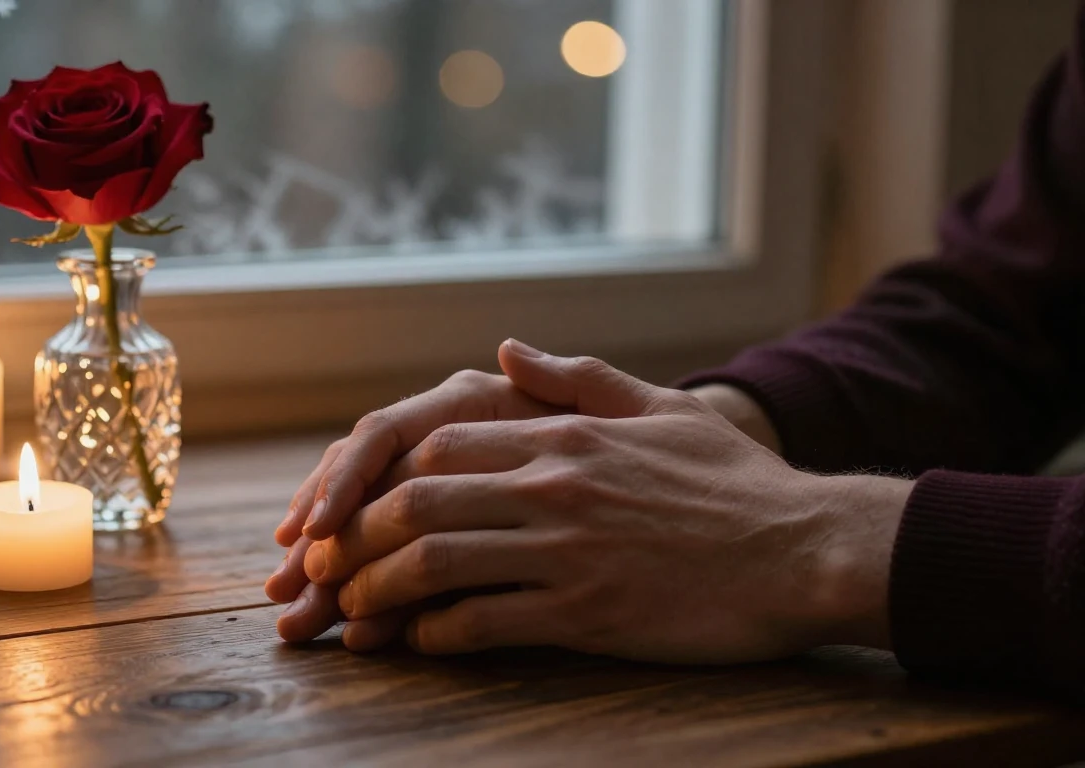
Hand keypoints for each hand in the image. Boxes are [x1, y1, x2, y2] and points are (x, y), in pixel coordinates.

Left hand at [305, 355, 911, 661]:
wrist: (807, 551)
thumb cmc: (736, 484)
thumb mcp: (661, 408)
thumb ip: (576, 376)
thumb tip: (503, 347)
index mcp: (565, 434)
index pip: (438, 443)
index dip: (379, 478)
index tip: (352, 508)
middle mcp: (556, 484)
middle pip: (419, 502)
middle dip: (357, 536)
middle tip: (322, 568)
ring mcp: (569, 550)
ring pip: (438, 563)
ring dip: (380, 589)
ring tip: (351, 611)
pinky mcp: (588, 613)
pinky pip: (487, 623)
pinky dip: (438, 635)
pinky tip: (418, 643)